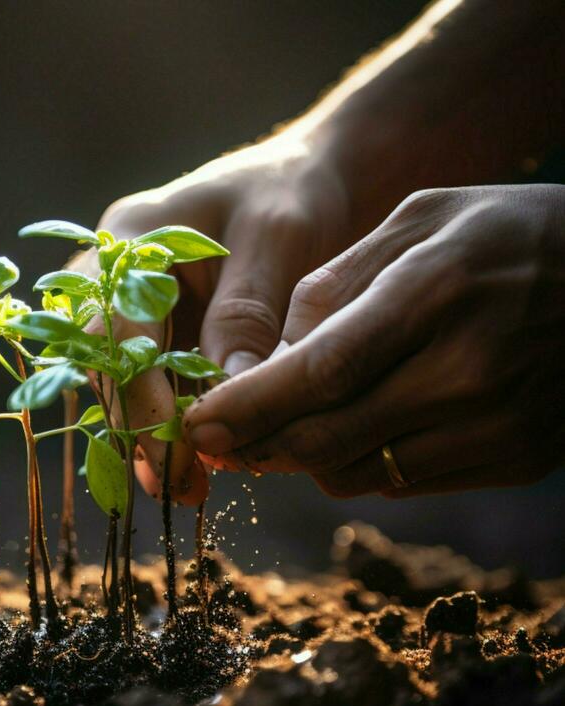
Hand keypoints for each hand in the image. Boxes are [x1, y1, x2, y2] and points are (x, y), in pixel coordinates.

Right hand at [72, 133, 352, 502]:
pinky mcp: (153, 331)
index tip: (178, 455)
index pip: (116, 332)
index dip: (140, 399)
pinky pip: (146, 384)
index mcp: (130, 238)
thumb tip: (224, 402)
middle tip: (179, 487)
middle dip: (136, 429)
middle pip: (103, 365)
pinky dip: (167, 422)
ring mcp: (128, 305)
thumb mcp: (277, 240)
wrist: (308, 176)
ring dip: (147, 436)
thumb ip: (246, 315)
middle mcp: (112, 275)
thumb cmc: (293, 193)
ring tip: (186, 488)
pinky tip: (195, 459)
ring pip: (117, 383)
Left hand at [184, 184, 564, 496]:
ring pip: (357, 472)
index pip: (320, 372)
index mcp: (436, 292)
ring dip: (304, 456)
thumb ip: (335, 284)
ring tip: (285, 424)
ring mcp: (499, 424)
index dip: (248, 407)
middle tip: (218, 437)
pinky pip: (403, 482)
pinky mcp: (515, 458)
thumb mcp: (421, 219)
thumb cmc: (506, 234)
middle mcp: (469, 370)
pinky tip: (359, 426)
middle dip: (258, 444)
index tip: (195, 424)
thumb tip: (270, 356)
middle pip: (327, 438)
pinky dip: (360, 462)